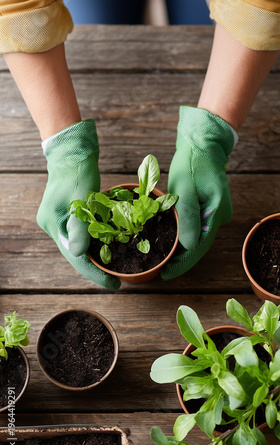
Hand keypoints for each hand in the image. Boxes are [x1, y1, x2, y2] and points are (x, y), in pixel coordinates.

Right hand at [37, 119, 120, 289]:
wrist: (72, 152)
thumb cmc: (78, 171)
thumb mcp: (83, 198)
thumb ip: (81, 227)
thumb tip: (79, 254)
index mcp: (53, 224)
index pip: (75, 257)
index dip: (95, 273)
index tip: (114, 285)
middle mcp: (53, 226)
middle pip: (77, 254)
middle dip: (97, 267)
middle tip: (119, 278)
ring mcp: (59, 221)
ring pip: (80, 246)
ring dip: (98, 256)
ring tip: (117, 267)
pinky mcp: (68, 215)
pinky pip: (83, 235)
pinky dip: (97, 242)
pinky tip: (111, 248)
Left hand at [161, 106, 235, 279]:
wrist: (202, 145)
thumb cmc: (191, 163)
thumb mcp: (184, 188)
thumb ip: (187, 216)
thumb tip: (188, 246)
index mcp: (217, 212)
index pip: (199, 247)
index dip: (181, 264)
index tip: (165, 275)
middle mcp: (221, 216)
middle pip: (199, 244)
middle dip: (180, 259)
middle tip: (159, 269)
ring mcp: (218, 213)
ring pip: (198, 237)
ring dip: (181, 248)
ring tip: (162, 260)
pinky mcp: (212, 209)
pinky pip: (198, 227)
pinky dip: (184, 235)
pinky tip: (171, 243)